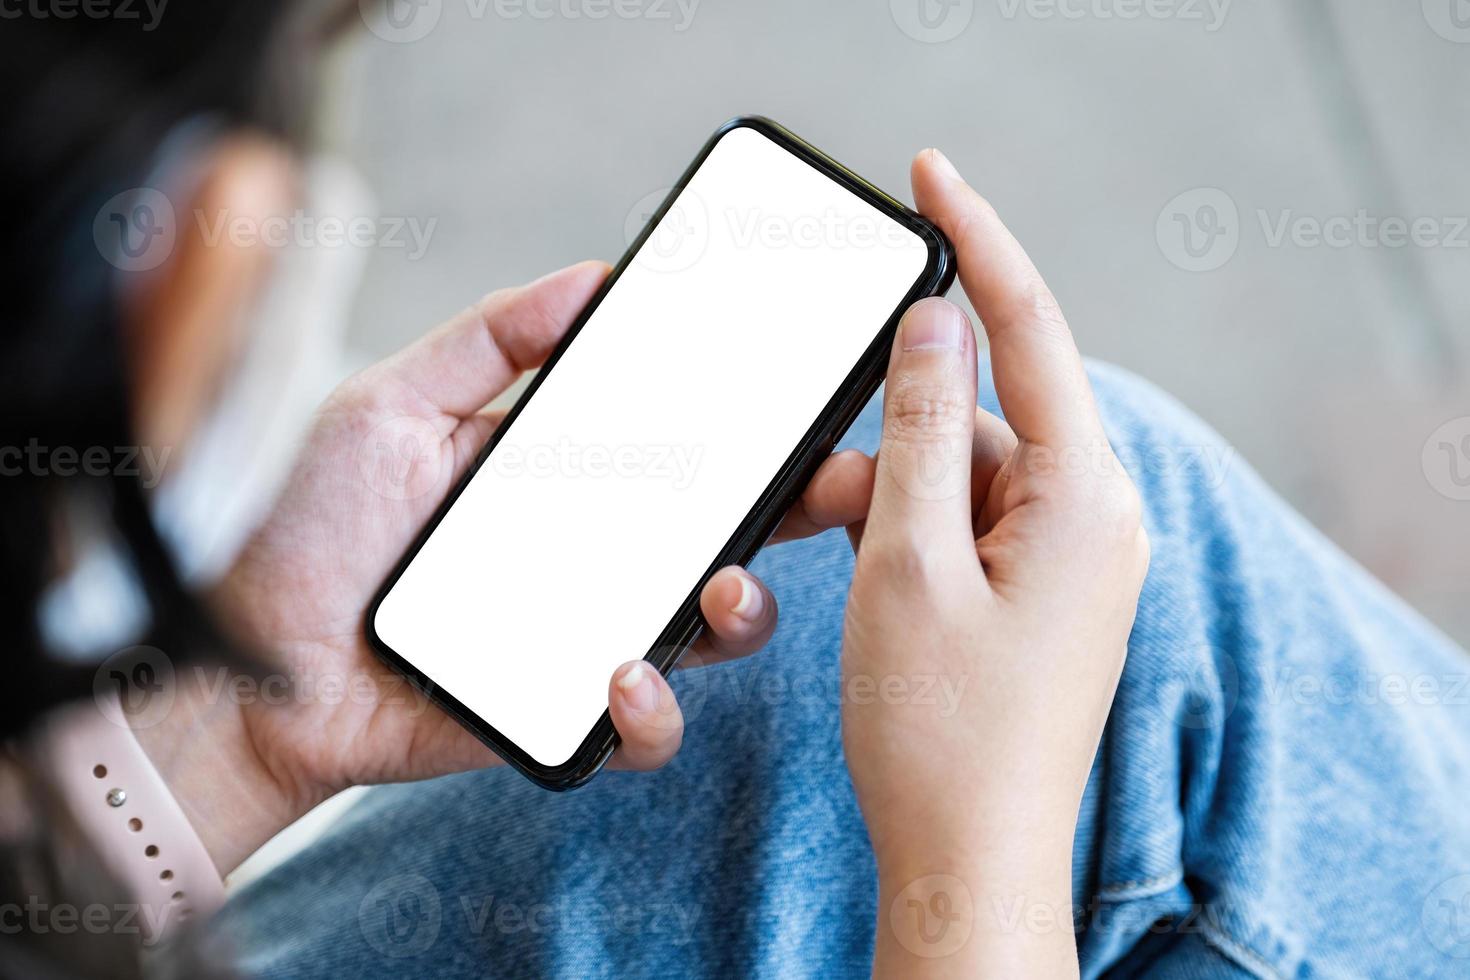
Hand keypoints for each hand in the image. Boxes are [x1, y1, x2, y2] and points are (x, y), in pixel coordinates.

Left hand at [132, 262, 867, 872]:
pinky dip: (652, 711)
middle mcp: (602, 553)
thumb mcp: (391, 405)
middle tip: (850, 482)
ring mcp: (594, 634)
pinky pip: (645, 727)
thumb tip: (594, 276)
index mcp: (575, 476)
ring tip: (726, 589)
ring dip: (751, 609)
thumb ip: (490, 340)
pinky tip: (620, 677)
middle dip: (811, 507)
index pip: (691, 444)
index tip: (821, 393)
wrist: (248, 668)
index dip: (764, 425)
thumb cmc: (311, 531)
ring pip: (717, 629)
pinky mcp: (567, 715)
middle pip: (734, 529)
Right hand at [827, 153, 1148, 975]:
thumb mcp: (908, 560)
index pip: (1032, 330)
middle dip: (885, 431)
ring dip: (882, 495)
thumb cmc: (937, 732)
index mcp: (1085, 499)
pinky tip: (861, 575)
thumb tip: (937, 322)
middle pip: (980, 413)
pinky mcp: (1036, 591)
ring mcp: (1066, 558)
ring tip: (827, 557)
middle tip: (809, 483)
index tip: (930, 174)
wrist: (964, 860)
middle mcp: (1091, 517)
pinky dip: (902, 530)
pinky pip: (962, 521)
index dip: (976, 241)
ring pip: (958, 472)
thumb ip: (920, 428)